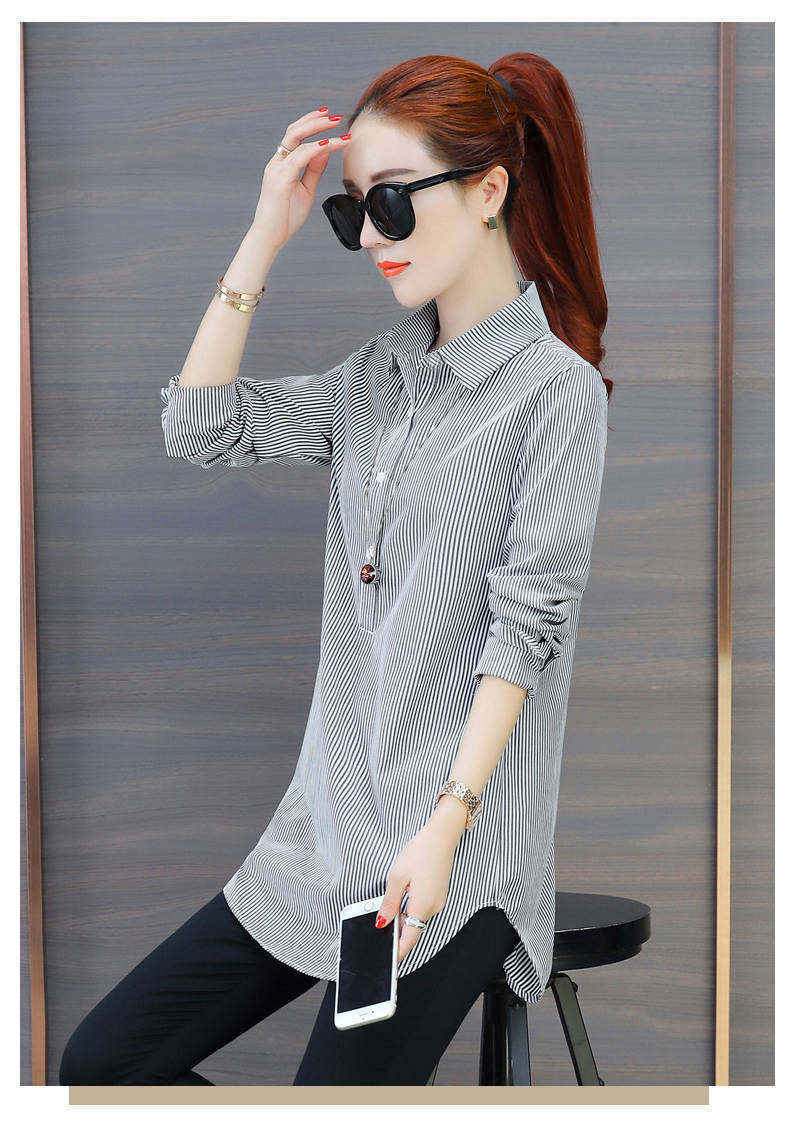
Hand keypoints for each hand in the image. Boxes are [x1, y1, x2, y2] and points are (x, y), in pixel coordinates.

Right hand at [252, 106, 350, 250]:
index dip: (312, 124)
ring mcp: (276, 170)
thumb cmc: (285, 217)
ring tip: (337, 125)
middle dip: (315, 120)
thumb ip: (314, 170)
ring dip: (318, 129)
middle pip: (294, 131)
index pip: (296, 136)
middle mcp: (277, 163)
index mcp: (281, 165)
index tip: (330, 118)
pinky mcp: (280, 180)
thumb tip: (325, 151)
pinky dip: (314, 149)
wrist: (270, 237)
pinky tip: (328, 145)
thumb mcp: (306, 190)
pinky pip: (299, 158)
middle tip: (335, 116)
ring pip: (297, 139)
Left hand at [375, 816, 461, 963]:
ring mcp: (438, 901)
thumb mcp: (397, 877)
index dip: (398, 952)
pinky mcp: (438, 895)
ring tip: (388, 913)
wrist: (441, 836)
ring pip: (417, 918)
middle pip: (413, 929)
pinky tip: (401, 900)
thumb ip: (389, 903)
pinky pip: (422, 909)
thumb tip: (382, 923)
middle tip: (380, 933)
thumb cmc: (420, 852)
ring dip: (403, 918)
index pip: (409, 939)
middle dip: (397, 933)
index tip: (390, 964)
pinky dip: (410, 909)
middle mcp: (433, 907)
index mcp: (423, 905)